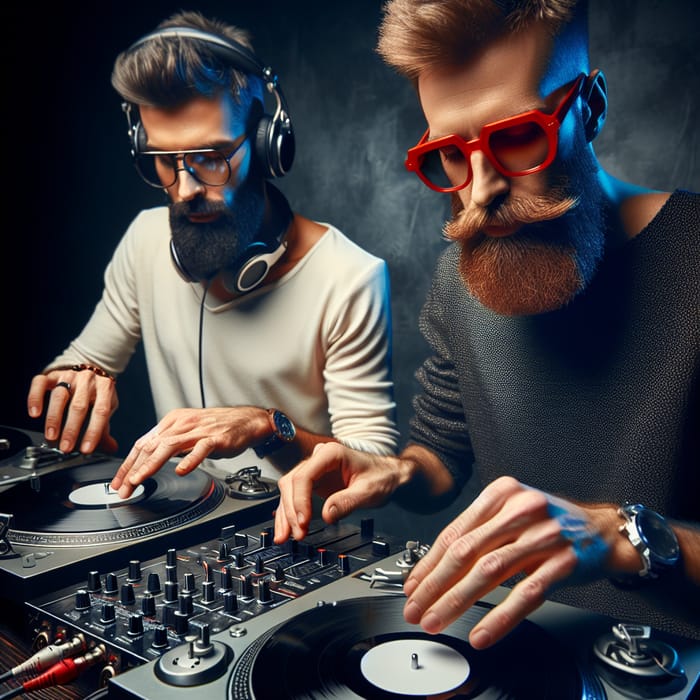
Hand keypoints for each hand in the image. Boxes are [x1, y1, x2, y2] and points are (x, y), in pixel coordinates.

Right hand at [27, 368, 118, 453]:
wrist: (88, 369)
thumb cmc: (97, 392)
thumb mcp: (107, 405)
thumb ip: (105, 427)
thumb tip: (112, 447)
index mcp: (105, 388)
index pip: (101, 412)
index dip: (94, 432)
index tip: (86, 449)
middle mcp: (87, 380)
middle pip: (79, 405)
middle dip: (71, 429)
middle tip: (66, 447)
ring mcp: (69, 375)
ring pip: (59, 395)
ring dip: (54, 418)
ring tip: (51, 436)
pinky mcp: (51, 374)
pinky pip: (40, 384)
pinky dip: (35, 398)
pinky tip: (35, 413)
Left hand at [110, 406, 267, 497]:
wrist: (246, 421)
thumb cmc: (217, 428)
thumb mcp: (187, 432)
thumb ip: (168, 443)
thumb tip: (146, 459)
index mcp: (172, 422)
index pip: (143, 443)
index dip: (128, 464)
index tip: (118, 482)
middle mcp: (182, 424)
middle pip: (151, 446)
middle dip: (133, 469)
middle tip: (122, 489)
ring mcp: (199, 431)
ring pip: (169, 447)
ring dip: (151, 465)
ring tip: (139, 480)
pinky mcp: (216, 438)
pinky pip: (201, 449)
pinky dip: (190, 460)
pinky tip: (181, 470)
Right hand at [273, 442, 399, 543]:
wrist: (388, 474)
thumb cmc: (381, 476)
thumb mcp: (368, 491)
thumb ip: (347, 501)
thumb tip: (327, 515)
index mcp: (330, 454)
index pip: (304, 476)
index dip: (300, 500)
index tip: (303, 521)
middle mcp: (318, 459)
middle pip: (292, 483)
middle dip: (291, 510)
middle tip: (298, 533)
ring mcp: (314, 470)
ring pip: (289, 490)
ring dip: (285, 514)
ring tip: (285, 536)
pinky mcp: (313, 482)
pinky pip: (295, 496)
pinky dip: (289, 513)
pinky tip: (285, 528)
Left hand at [402, 476, 609, 648]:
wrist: (604, 529)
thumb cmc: (549, 522)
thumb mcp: (512, 511)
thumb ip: (479, 531)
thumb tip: (436, 567)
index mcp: (502, 493)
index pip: (455, 532)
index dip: (429, 563)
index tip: (413, 585)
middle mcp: (520, 510)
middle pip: (466, 551)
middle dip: (434, 584)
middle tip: (416, 607)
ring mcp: (543, 536)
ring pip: (489, 572)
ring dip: (457, 600)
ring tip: (437, 620)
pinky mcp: (563, 563)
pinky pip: (525, 595)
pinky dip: (499, 617)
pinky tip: (481, 633)